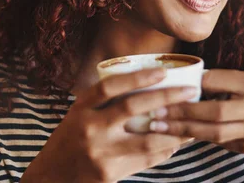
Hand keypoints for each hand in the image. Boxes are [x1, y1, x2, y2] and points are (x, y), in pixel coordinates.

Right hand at [22, 67, 196, 182]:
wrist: (50, 178)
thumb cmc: (69, 142)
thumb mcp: (77, 116)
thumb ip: (102, 103)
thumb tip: (145, 86)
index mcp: (81, 109)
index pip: (110, 86)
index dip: (138, 77)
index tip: (163, 71)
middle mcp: (89, 128)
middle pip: (133, 107)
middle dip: (167, 97)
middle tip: (191, 91)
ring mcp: (100, 152)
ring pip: (147, 139)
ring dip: (175, 130)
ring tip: (193, 121)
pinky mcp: (109, 174)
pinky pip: (146, 160)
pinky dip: (165, 150)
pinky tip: (177, 143)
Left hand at [147, 69, 243, 155]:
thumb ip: (229, 79)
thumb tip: (193, 78)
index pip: (221, 81)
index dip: (196, 82)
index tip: (174, 81)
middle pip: (215, 111)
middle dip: (183, 111)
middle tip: (157, 109)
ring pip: (214, 132)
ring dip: (183, 129)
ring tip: (159, 126)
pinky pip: (218, 142)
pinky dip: (197, 137)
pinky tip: (176, 135)